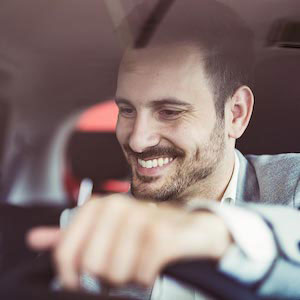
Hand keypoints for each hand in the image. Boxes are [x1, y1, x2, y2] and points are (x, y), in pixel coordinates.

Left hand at [27, 194, 230, 289]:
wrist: (191, 229)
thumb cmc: (146, 232)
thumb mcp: (107, 231)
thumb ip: (71, 236)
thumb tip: (33, 237)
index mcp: (99, 206)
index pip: (65, 253)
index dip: (71, 277)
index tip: (83, 282)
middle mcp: (117, 206)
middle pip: (90, 267)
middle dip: (106, 279)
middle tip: (123, 270)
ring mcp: (140, 218)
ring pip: (114, 273)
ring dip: (128, 280)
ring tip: (138, 266)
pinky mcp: (161, 233)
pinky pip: (140, 274)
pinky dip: (145, 279)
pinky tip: (152, 269)